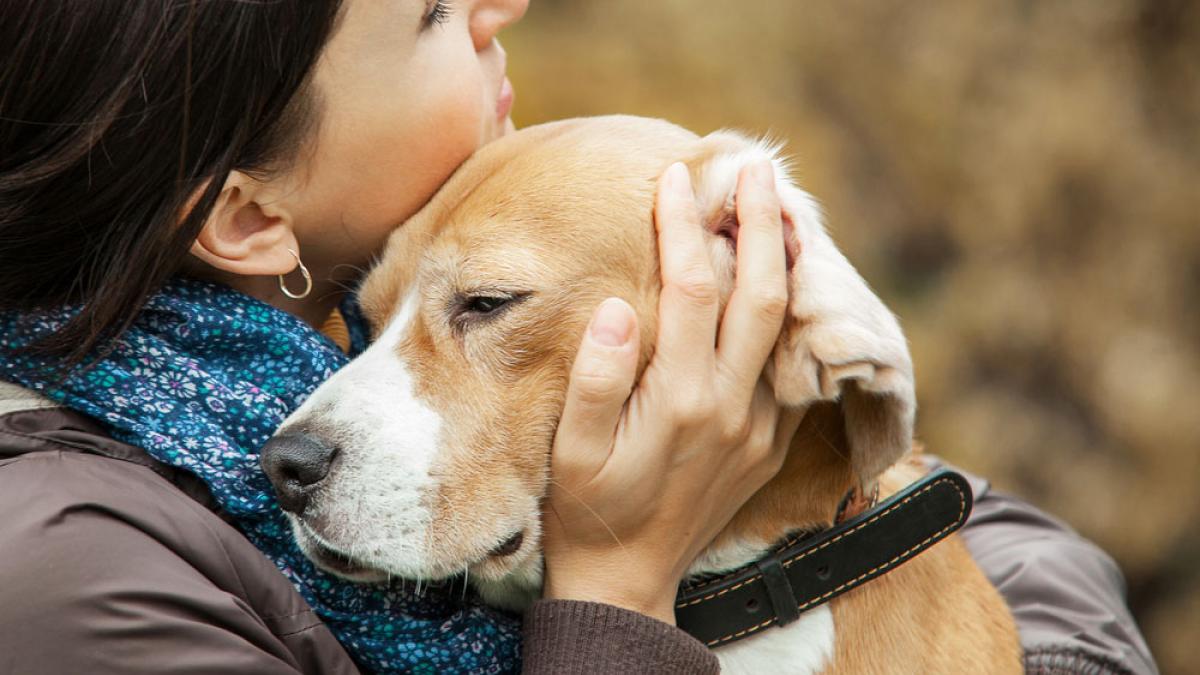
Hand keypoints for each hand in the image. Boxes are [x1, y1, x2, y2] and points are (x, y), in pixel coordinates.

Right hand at [541, 160, 801, 623]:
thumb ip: (596, 378)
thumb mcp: (572, 451)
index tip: (676, 178)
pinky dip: (790, 314)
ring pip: (787, 327)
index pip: (692, 289)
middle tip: (756, 167)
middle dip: (760, 224)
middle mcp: (732, 407)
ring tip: (784, 208)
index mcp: (680, 399)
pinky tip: (781, 283)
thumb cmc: (588, 509)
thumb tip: (618, 306)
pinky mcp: (771, 443)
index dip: (685, 227)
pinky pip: (791, 366)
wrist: (629, 579)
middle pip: (761, 294)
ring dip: (788, 262)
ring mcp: (759, 426)